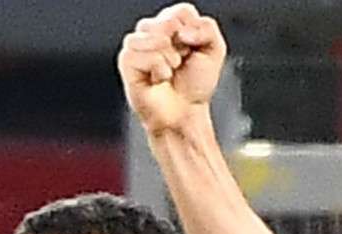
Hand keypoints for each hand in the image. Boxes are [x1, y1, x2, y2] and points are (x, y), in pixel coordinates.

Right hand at [119, 3, 225, 134]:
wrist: (185, 113)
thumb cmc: (195, 85)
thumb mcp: (214, 50)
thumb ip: (207, 28)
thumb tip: (181, 32)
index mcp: (172, 25)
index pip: (181, 11)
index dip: (192, 32)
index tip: (193, 50)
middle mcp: (152, 32)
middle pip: (167, 20)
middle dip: (182, 45)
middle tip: (181, 62)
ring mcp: (137, 46)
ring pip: (152, 33)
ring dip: (168, 56)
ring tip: (170, 71)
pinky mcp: (127, 62)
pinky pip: (140, 53)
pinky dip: (156, 67)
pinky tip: (159, 78)